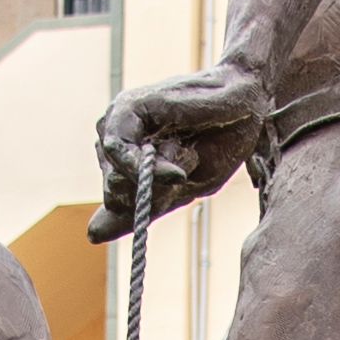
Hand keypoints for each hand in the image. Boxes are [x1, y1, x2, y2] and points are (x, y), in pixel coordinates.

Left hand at [90, 60, 263, 235]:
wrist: (247, 103)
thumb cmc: (220, 142)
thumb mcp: (181, 189)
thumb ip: (140, 208)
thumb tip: (92, 235)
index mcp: (127, 160)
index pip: (116, 202)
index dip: (149, 205)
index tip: (179, 190)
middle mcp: (117, 139)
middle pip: (114, 193)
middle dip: (153, 193)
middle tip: (185, 171)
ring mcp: (118, 122)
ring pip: (115, 179)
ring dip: (157, 178)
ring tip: (186, 152)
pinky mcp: (126, 107)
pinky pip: (118, 153)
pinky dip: (147, 168)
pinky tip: (174, 170)